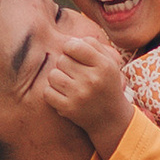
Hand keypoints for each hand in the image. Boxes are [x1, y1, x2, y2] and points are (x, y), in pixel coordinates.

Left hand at [39, 30, 136, 154]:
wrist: (111, 119)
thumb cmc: (107, 84)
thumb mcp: (109, 63)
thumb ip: (93, 45)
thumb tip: (70, 40)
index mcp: (104, 65)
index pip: (74, 46)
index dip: (70, 48)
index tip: (74, 55)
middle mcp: (92, 80)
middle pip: (62, 60)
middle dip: (65, 65)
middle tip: (75, 74)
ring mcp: (79, 95)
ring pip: (52, 75)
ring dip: (57, 78)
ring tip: (68, 84)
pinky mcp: (68, 109)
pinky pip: (47, 92)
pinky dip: (52, 93)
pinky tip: (63, 95)